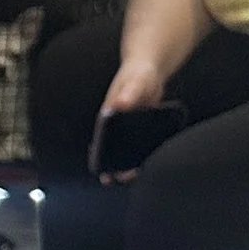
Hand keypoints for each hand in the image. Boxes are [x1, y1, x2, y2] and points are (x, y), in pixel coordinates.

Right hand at [90, 54, 165, 179]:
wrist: (147, 70)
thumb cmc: (138, 74)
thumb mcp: (134, 82)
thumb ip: (128, 92)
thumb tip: (120, 104)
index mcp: (108, 115)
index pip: (101, 140)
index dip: (101, 157)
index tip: (104, 172)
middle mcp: (115, 122)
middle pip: (112, 147)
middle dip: (114, 165)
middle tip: (121, 179)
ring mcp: (126, 125)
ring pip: (124, 147)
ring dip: (127, 161)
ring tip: (133, 175)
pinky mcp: (139, 126)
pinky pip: (137, 142)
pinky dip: (139, 153)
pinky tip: (147, 161)